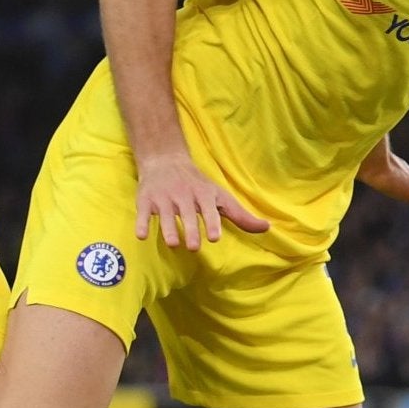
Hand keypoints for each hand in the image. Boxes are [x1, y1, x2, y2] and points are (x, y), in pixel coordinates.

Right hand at [133, 152, 270, 249]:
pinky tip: (141, 236)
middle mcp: (183, 196)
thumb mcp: (220, 197)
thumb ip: (241, 216)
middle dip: (190, 229)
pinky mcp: (145, 201)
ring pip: (165, 215)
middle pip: (187, 215)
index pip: (208, 210)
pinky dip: (141, 223)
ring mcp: (163, 199)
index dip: (211, 223)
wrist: (165, 161)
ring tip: (173, 244)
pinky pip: (142, 214)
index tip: (214, 237)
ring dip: (168, 229)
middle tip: (194, 246)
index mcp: (203, 195)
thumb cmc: (198, 185)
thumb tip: (267, 228)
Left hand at [358, 144, 408, 221]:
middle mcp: (394, 168)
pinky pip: (366, 168)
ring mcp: (377, 164)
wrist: (365, 157)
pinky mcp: (360, 164)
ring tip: (388, 175)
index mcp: (408, 176)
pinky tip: (362, 172)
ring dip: (390, 173)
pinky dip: (367, 171)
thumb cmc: (391, 176)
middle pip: (405, 174)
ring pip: (385, 169)